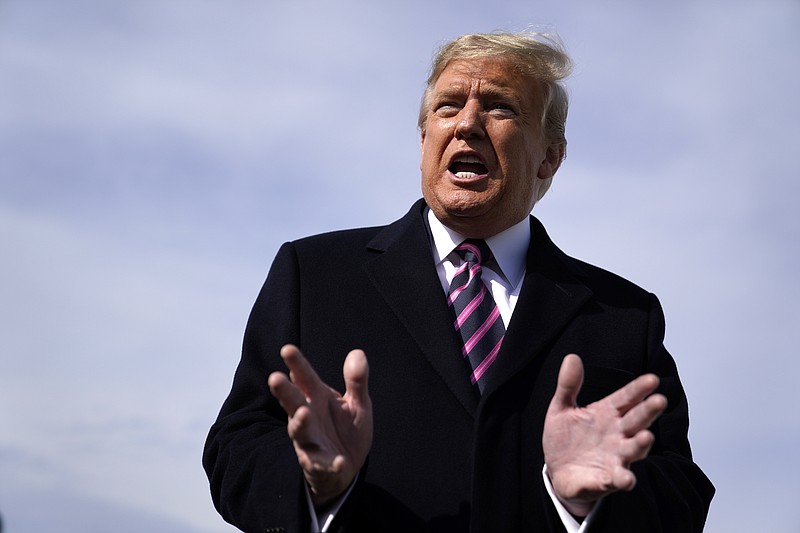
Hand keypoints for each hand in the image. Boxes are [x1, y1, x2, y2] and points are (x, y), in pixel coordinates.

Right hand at [267, 344, 372, 505]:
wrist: (346, 467)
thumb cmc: (345, 428)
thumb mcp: (357, 402)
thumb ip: (356, 380)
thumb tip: (357, 352)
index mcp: (317, 397)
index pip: (305, 378)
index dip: (296, 364)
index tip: (287, 349)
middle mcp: (308, 416)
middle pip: (293, 402)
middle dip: (284, 391)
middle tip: (274, 378)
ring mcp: (310, 441)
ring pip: (300, 432)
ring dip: (299, 423)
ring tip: (302, 414)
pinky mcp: (319, 464)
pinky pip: (322, 463)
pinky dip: (330, 463)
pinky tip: (339, 461)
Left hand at [542, 354, 666, 516]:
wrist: (558, 472)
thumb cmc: (566, 439)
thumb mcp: (561, 409)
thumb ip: (568, 385)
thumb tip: (571, 357)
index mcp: (606, 414)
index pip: (625, 398)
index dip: (638, 389)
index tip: (652, 379)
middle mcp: (617, 435)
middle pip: (636, 421)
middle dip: (648, 412)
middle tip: (659, 400)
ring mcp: (615, 458)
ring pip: (633, 450)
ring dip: (640, 444)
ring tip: (647, 436)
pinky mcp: (606, 480)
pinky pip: (617, 479)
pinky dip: (623, 479)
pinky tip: (626, 479)